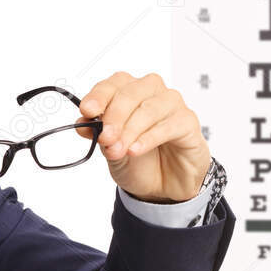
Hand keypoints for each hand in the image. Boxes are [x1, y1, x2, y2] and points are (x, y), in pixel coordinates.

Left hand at [78, 72, 209, 203]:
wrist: (161, 186)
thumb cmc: (138, 161)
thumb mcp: (110, 150)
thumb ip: (97, 134)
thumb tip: (82, 123)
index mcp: (130, 92)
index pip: (113, 84)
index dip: (99, 96)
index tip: (87, 111)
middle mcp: (152, 92)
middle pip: (131, 93)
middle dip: (114, 117)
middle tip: (104, 138)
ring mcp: (172, 105)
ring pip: (149, 109)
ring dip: (130, 131)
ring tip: (118, 150)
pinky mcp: (188, 122)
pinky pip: (169, 125)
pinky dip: (149, 138)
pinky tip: (135, 149)